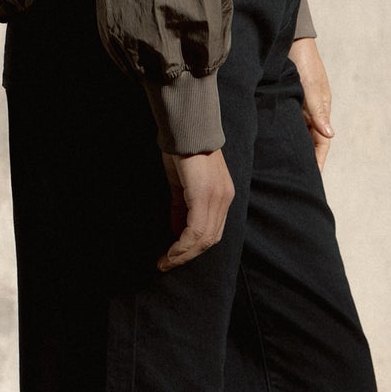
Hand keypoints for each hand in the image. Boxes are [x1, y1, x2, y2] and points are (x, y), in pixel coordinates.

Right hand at [159, 148, 233, 269]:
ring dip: (183, 254)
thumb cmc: (182, 151)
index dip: (193, 248)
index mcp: (222, 196)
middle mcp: (224, 199)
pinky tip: (170, 252)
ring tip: (166, 262)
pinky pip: (196, 230)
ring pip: (204, 238)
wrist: (184, 127)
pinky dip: (182, 245)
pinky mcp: (204, 195)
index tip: (173, 258)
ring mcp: (217, 197)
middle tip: (167, 264)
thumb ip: (182, 209)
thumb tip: (178, 233)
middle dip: (187, 256)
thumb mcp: (183, 185)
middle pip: (210, 239)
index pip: (212, 231)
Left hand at [291, 36, 334, 168]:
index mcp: (320, 111)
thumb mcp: (312, 89)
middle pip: (307, 142)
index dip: (318, 161)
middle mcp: (308, 112)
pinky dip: (279, 134)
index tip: (312, 178)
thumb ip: (318, 112)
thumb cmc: (304, 63)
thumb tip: (330, 135)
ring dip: (290, 148)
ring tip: (280, 168)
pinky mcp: (282, 102)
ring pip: (295, 134)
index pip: (321, 143)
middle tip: (294, 179)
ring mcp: (295, 108)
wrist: (289, 42)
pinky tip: (268, 145)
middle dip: (303, 160)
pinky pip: (282, 123)